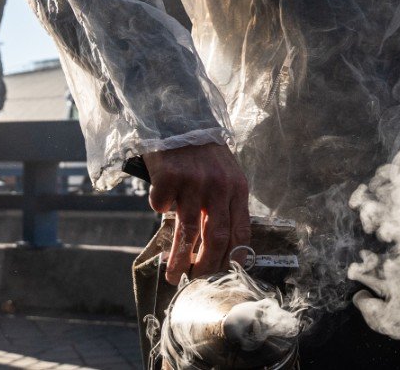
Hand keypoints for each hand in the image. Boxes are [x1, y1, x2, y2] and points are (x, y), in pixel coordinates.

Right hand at [142, 142, 249, 284]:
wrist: (180, 118)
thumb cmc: (202, 152)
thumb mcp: (224, 174)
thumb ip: (225, 204)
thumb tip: (220, 247)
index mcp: (238, 188)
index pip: (241, 232)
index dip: (233, 258)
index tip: (224, 276)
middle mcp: (219, 186)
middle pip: (216, 238)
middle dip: (206, 267)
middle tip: (196, 282)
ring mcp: (194, 182)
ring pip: (187, 232)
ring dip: (178, 259)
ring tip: (173, 276)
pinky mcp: (170, 177)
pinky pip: (161, 207)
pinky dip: (159, 209)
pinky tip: (160, 201)